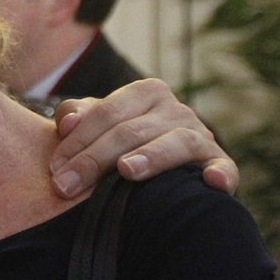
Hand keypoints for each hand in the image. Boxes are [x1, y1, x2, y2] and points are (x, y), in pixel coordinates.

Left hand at [48, 77, 237, 197]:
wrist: (163, 167)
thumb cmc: (119, 142)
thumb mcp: (96, 124)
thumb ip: (77, 116)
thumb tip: (66, 122)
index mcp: (145, 92)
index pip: (106, 113)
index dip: (77, 140)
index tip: (54, 168)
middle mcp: (175, 109)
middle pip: (131, 131)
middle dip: (94, 159)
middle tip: (67, 186)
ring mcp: (201, 135)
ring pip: (175, 142)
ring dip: (151, 156)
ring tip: (126, 171)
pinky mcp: (220, 163)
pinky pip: (225, 167)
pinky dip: (220, 174)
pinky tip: (211, 183)